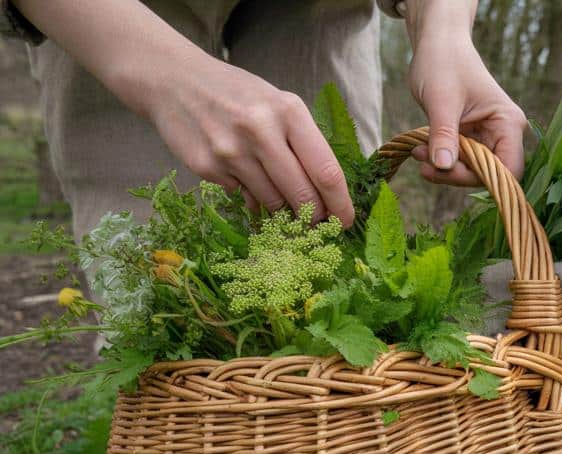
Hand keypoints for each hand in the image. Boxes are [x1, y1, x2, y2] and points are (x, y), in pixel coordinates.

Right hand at [13, 0, 354, 224]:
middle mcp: (261, 130)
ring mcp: (231, 151)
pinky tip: (245, 177)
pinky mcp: (207, 167)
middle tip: (318, 222)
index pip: (326, 171)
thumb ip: (302, 143)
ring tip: (282, 199)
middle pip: (302, 194)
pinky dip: (252, 197)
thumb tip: (324, 197)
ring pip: (273, 202)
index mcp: (288, 111)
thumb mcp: (278, 104)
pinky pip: (243, 197)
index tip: (346, 221)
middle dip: (315, 215)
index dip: (340, 204)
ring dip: (283, 210)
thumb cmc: (238, 95)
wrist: (175, 81)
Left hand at [405, 2, 527, 184]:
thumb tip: (443, 165)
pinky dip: (442, 160)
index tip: (447, 170)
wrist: (438, 44)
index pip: (509, 169)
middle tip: (424, 166)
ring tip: (418, 155)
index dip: (482, 178)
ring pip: (474, 171)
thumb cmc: (443, 63)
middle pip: (491, 174)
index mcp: (508, 122)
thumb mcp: (441, 100)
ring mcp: (491, 136)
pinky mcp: (475, 138)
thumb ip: (444, 134)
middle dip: (457, 174)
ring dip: (446, 169)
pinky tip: (423, 151)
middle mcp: (506, 133)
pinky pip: (463, 161)